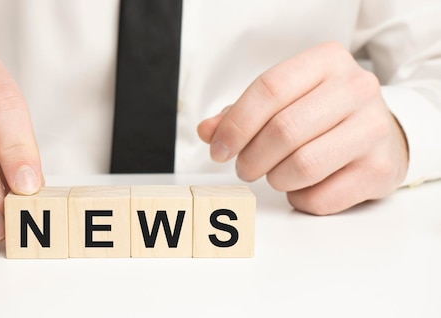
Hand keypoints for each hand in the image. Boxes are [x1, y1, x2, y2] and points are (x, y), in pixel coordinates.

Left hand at [198, 42, 407, 214]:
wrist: (383, 135)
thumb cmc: (324, 115)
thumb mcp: (286, 100)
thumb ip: (242, 113)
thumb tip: (208, 131)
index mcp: (327, 61)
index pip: (270, 89)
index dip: (236, 124)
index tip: (219, 148)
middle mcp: (356, 89)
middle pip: (283, 130)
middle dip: (251, 157)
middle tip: (244, 168)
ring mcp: (373, 128)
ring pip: (302, 165)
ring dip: (275, 179)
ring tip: (274, 175)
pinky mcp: (379, 169)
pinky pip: (322, 197)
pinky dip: (300, 199)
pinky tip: (302, 188)